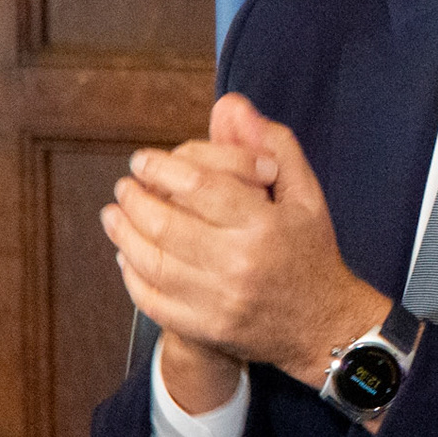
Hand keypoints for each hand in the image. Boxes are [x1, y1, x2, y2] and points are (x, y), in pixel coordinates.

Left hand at [101, 93, 391, 392]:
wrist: (323, 324)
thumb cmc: (310, 251)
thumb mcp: (304, 192)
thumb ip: (271, 145)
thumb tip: (232, 106)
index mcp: (265, 224)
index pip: (199, 186)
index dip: (162, 168)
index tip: (143, 159)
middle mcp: (240, 263)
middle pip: (167, 224)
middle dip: (135, 199)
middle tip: (124, 186)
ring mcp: (220, 301)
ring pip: (152, 263)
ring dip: (123, 234)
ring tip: (114, 215)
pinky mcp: (207, 330)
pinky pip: (153, 301)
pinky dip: (132, 276)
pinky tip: (127, 257)